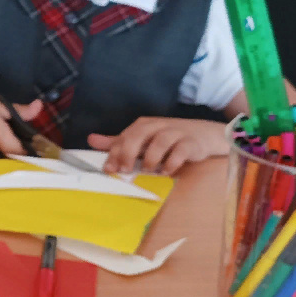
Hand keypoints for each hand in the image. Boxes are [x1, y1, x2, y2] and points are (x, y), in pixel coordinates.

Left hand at [88, 118, 229, 174]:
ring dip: (152, 158)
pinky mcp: (191, 143)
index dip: (115, 153)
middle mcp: (158, 126)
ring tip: (149, 171)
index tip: (109, 170)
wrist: (204, 135)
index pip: (125, 137)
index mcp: (143, 125)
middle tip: (126, 170)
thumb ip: (118, 142)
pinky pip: (180, 151)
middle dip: (129, 153)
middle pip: (139, 135)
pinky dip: (172, 162)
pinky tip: (166, 171)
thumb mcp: (141, 140)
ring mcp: (175, 133)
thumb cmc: (168, 139)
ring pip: (160, 141)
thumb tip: (91, 140)